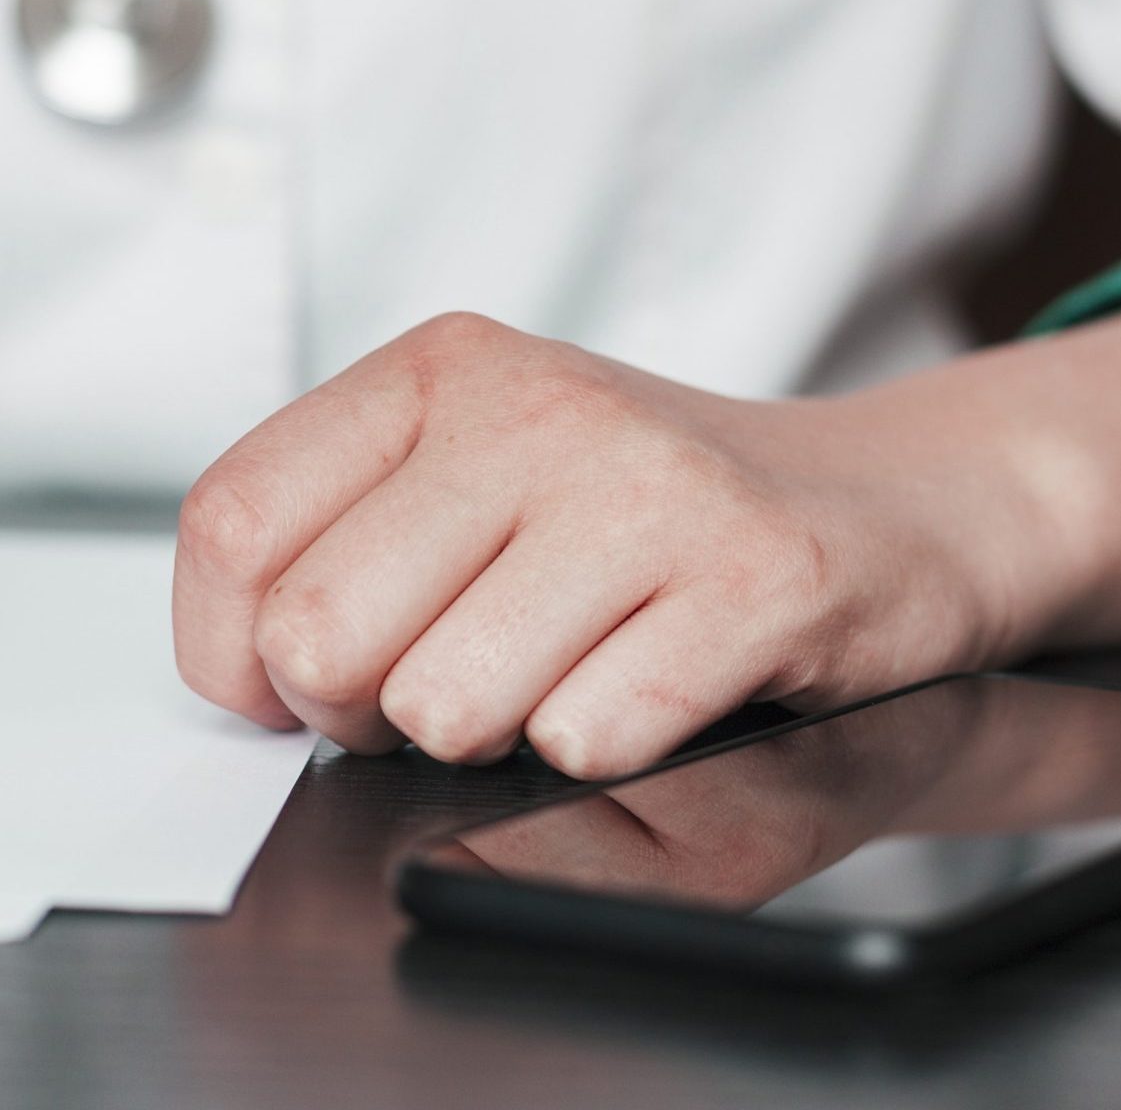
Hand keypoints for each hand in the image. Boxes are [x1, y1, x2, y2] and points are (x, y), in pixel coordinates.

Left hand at [172, 312, 1083, 778]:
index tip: (293, 688)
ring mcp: (651, 487)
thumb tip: (242, 672)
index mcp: (441, 370)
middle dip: (368, 714)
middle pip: (321, 638)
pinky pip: (591, 739)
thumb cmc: (651, 518)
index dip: (236, 652)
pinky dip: (611, 750)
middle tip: (458, 683)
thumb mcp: (479, 477)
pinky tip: (660, 687)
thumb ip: (342, 542)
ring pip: (445, 709)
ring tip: (572, 671)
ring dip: (499, 735)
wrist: (887, 508)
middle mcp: (536, 406)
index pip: (233, 524)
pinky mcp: (758, 579)